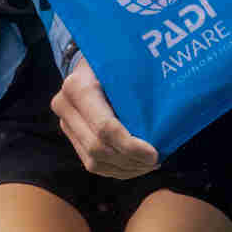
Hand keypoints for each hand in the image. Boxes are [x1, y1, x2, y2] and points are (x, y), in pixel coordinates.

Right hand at [51, 56, 160, 176]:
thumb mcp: (126, 68)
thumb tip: (166, 123)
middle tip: (156, 160)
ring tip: (149, 164)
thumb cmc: (116, 61)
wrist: (93, 62)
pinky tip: (136, 165)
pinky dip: (117, 169)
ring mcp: (65, 123)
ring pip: (95, 162)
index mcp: (77, 87)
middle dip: (131, 160)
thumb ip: (137, 93)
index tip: (155, 153)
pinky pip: (93, 164)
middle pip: (99, 149)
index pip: (105, 128)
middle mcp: (65, 106)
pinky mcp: (71, 135)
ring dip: (126, 169)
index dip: (131, 146)